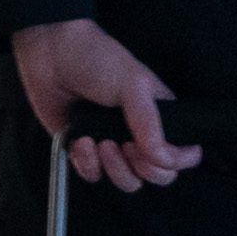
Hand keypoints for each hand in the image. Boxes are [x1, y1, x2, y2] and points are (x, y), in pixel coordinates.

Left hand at [11, 17, 198, 191]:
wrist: (52, 53)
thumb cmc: (98, 59)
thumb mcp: (134, 85)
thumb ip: (150, 122)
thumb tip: (160, 156)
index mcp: (161, 117)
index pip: (184, 155)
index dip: (174, 161)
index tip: (155, 151)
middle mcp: (140, 135)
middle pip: (158, 175)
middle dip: (143, 169)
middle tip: (126, 146)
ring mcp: (112, 144)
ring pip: (127, 182)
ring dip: (115, 169)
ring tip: (102, 143)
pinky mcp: (83, 150)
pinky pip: (93, 175)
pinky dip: (87, 164)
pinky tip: (81, 139)